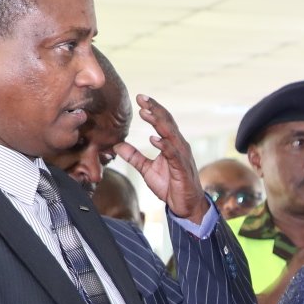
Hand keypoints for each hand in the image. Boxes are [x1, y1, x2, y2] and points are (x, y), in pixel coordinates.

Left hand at [114, 94, 208, 223]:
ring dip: (158, 123)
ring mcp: (181, 157)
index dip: (152, 110)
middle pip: (167, 123)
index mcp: (172, 144)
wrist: (186, 205)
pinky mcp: (181, 169)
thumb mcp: (147, 169)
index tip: (139, 99)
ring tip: (145, 112)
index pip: (163, 122)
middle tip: (142, 98)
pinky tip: (154, 139)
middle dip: (155, 109)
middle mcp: (179, 146)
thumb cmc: (171, 186)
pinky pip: (173, 155)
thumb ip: (135, 156)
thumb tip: (118, 145)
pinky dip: (164, 145)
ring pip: (170, 135)